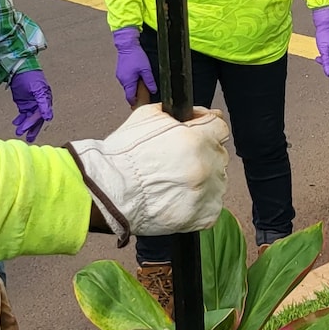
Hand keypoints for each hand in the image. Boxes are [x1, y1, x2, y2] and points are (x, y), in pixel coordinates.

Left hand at [9, 69, 51, 140]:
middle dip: (32, 129)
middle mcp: (40, 104)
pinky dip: (20, 120)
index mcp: (45, 100)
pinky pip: (23, 115)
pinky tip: (15, 123)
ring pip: (29, 119)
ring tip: (18, 133)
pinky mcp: (24, 104)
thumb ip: (43, 103)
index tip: (28, 130)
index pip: (40, 115)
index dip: (34, 122)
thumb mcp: (37, 89)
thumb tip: (49, 117)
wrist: (18, 69)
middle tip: (27, 138)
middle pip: (37, 119)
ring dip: (25, 126)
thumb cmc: (30, 77)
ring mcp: (31, 104)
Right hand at [69, 104, 231, 239]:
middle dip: (202, 153)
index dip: (207, 128)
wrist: (108, 191)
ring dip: (203, 179)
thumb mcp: (147, 116)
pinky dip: (202, 202)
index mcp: (196, 139)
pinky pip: (213, 206)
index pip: (220, 128)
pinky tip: (181, 198)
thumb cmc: (124, 156)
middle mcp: (205, 165)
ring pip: (218, 180)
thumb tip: (197, 114)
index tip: (196, 133)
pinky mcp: (201, 216)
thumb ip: (176, 112)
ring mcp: (206, 193)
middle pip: (218, 154)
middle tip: (178, 160)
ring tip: (176, 182)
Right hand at [111, 27, 157, 105]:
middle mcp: (122, 80)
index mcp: (128, 82)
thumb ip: (149, 81)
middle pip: (129, 92)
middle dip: (135, 94)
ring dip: (133, 86)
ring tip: (141, 83)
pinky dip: (131, 80)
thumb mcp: (146, 69)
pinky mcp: (120, 71)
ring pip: (127, 85)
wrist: (127, 45)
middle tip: (143, 94)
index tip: (139, 106)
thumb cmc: (136, 56)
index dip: (134, 103)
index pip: (130, 97)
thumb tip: (153, 91)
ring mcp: (120, 75)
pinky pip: (126, 79)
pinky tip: (136, 76)